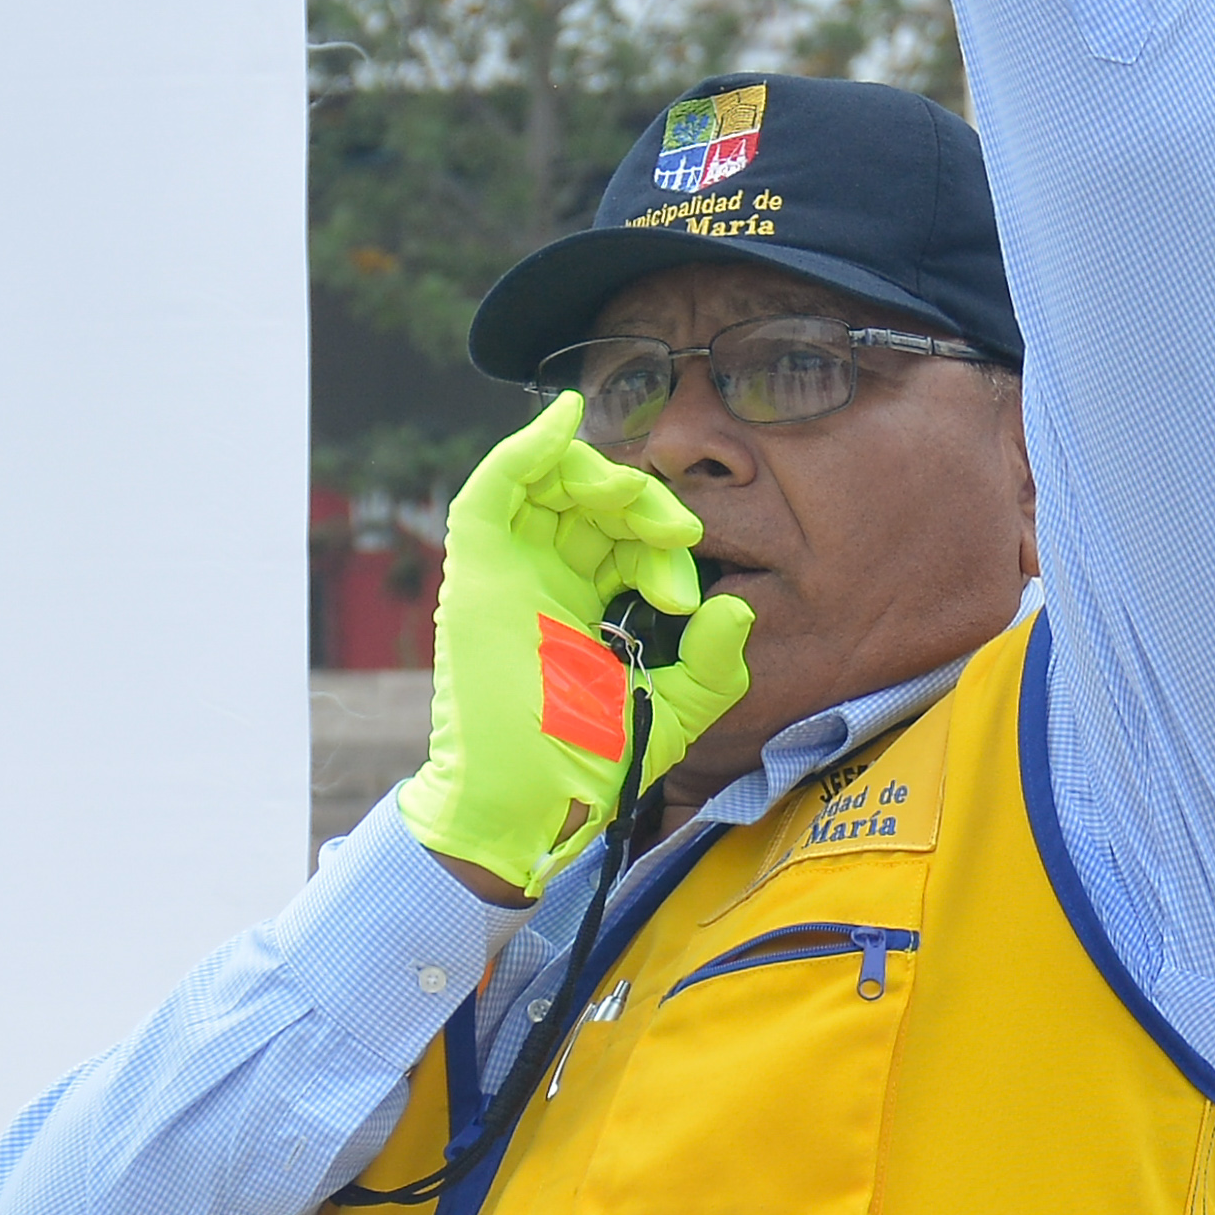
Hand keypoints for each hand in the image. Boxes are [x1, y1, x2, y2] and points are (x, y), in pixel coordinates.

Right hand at [395, 398, 760, 899]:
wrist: (534, 797)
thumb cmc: (591, 763)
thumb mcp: (677, 709)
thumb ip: (715, 665)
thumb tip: (736, 607)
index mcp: (582, 606)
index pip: (626, 543)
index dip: (663, 549)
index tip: (687, 599)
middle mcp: (543, 579)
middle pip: (591, 504)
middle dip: (643, 506)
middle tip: (679, 538)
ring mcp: (508, 570)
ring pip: (549, 484)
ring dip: (600, 475)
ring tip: (635, 498)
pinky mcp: (478, 567)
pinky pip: (496, 488)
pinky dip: (528, 446)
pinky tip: (566, 417)